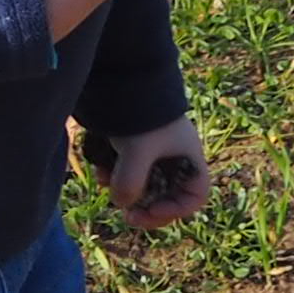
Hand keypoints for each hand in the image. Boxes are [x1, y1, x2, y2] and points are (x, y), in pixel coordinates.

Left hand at [97, 116, 213, 227]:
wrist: (124, 77)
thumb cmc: (142, 114)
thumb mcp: (137, 151)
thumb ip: (130, 182)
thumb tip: (121, 204)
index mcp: (188, 159)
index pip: (194, 196)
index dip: (175, 210)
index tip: (150, 211)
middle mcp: (174, 158)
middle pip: (166, 195)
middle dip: (145, 206)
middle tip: (127, 216)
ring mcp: (153, 153)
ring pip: (143, 185)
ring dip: (124, 190)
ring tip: (106, 183)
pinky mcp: (132, 146)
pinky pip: (126, 171)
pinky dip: (113, 175)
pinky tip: (99, 170)